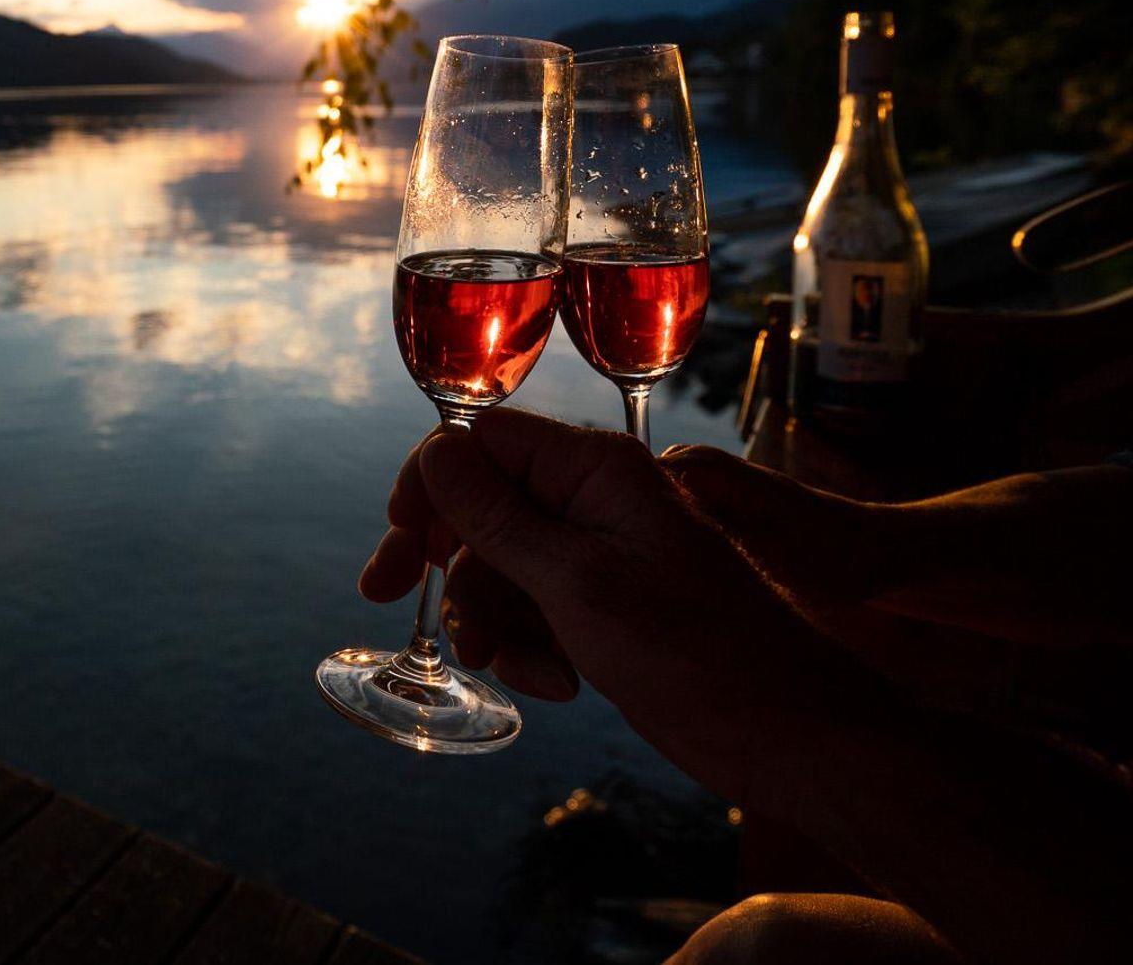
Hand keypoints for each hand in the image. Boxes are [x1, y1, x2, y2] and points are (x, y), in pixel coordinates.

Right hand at [357, 409, 874, 807]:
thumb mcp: (576, 581)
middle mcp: (593, 500)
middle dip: (446, 564)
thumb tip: (433, 453)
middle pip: (479, 506)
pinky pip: (532, 610)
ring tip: (520, 668)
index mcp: (594, 469)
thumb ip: (496, 515)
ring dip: (491, 620)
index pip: (481, 438)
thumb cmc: (697, 651)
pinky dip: (527, 648)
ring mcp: (599, 555)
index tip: (398, 543)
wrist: (786, 734)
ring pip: (498, 568)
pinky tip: (557, 686)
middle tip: (388, 600)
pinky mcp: (605, 606)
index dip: (430, 484)